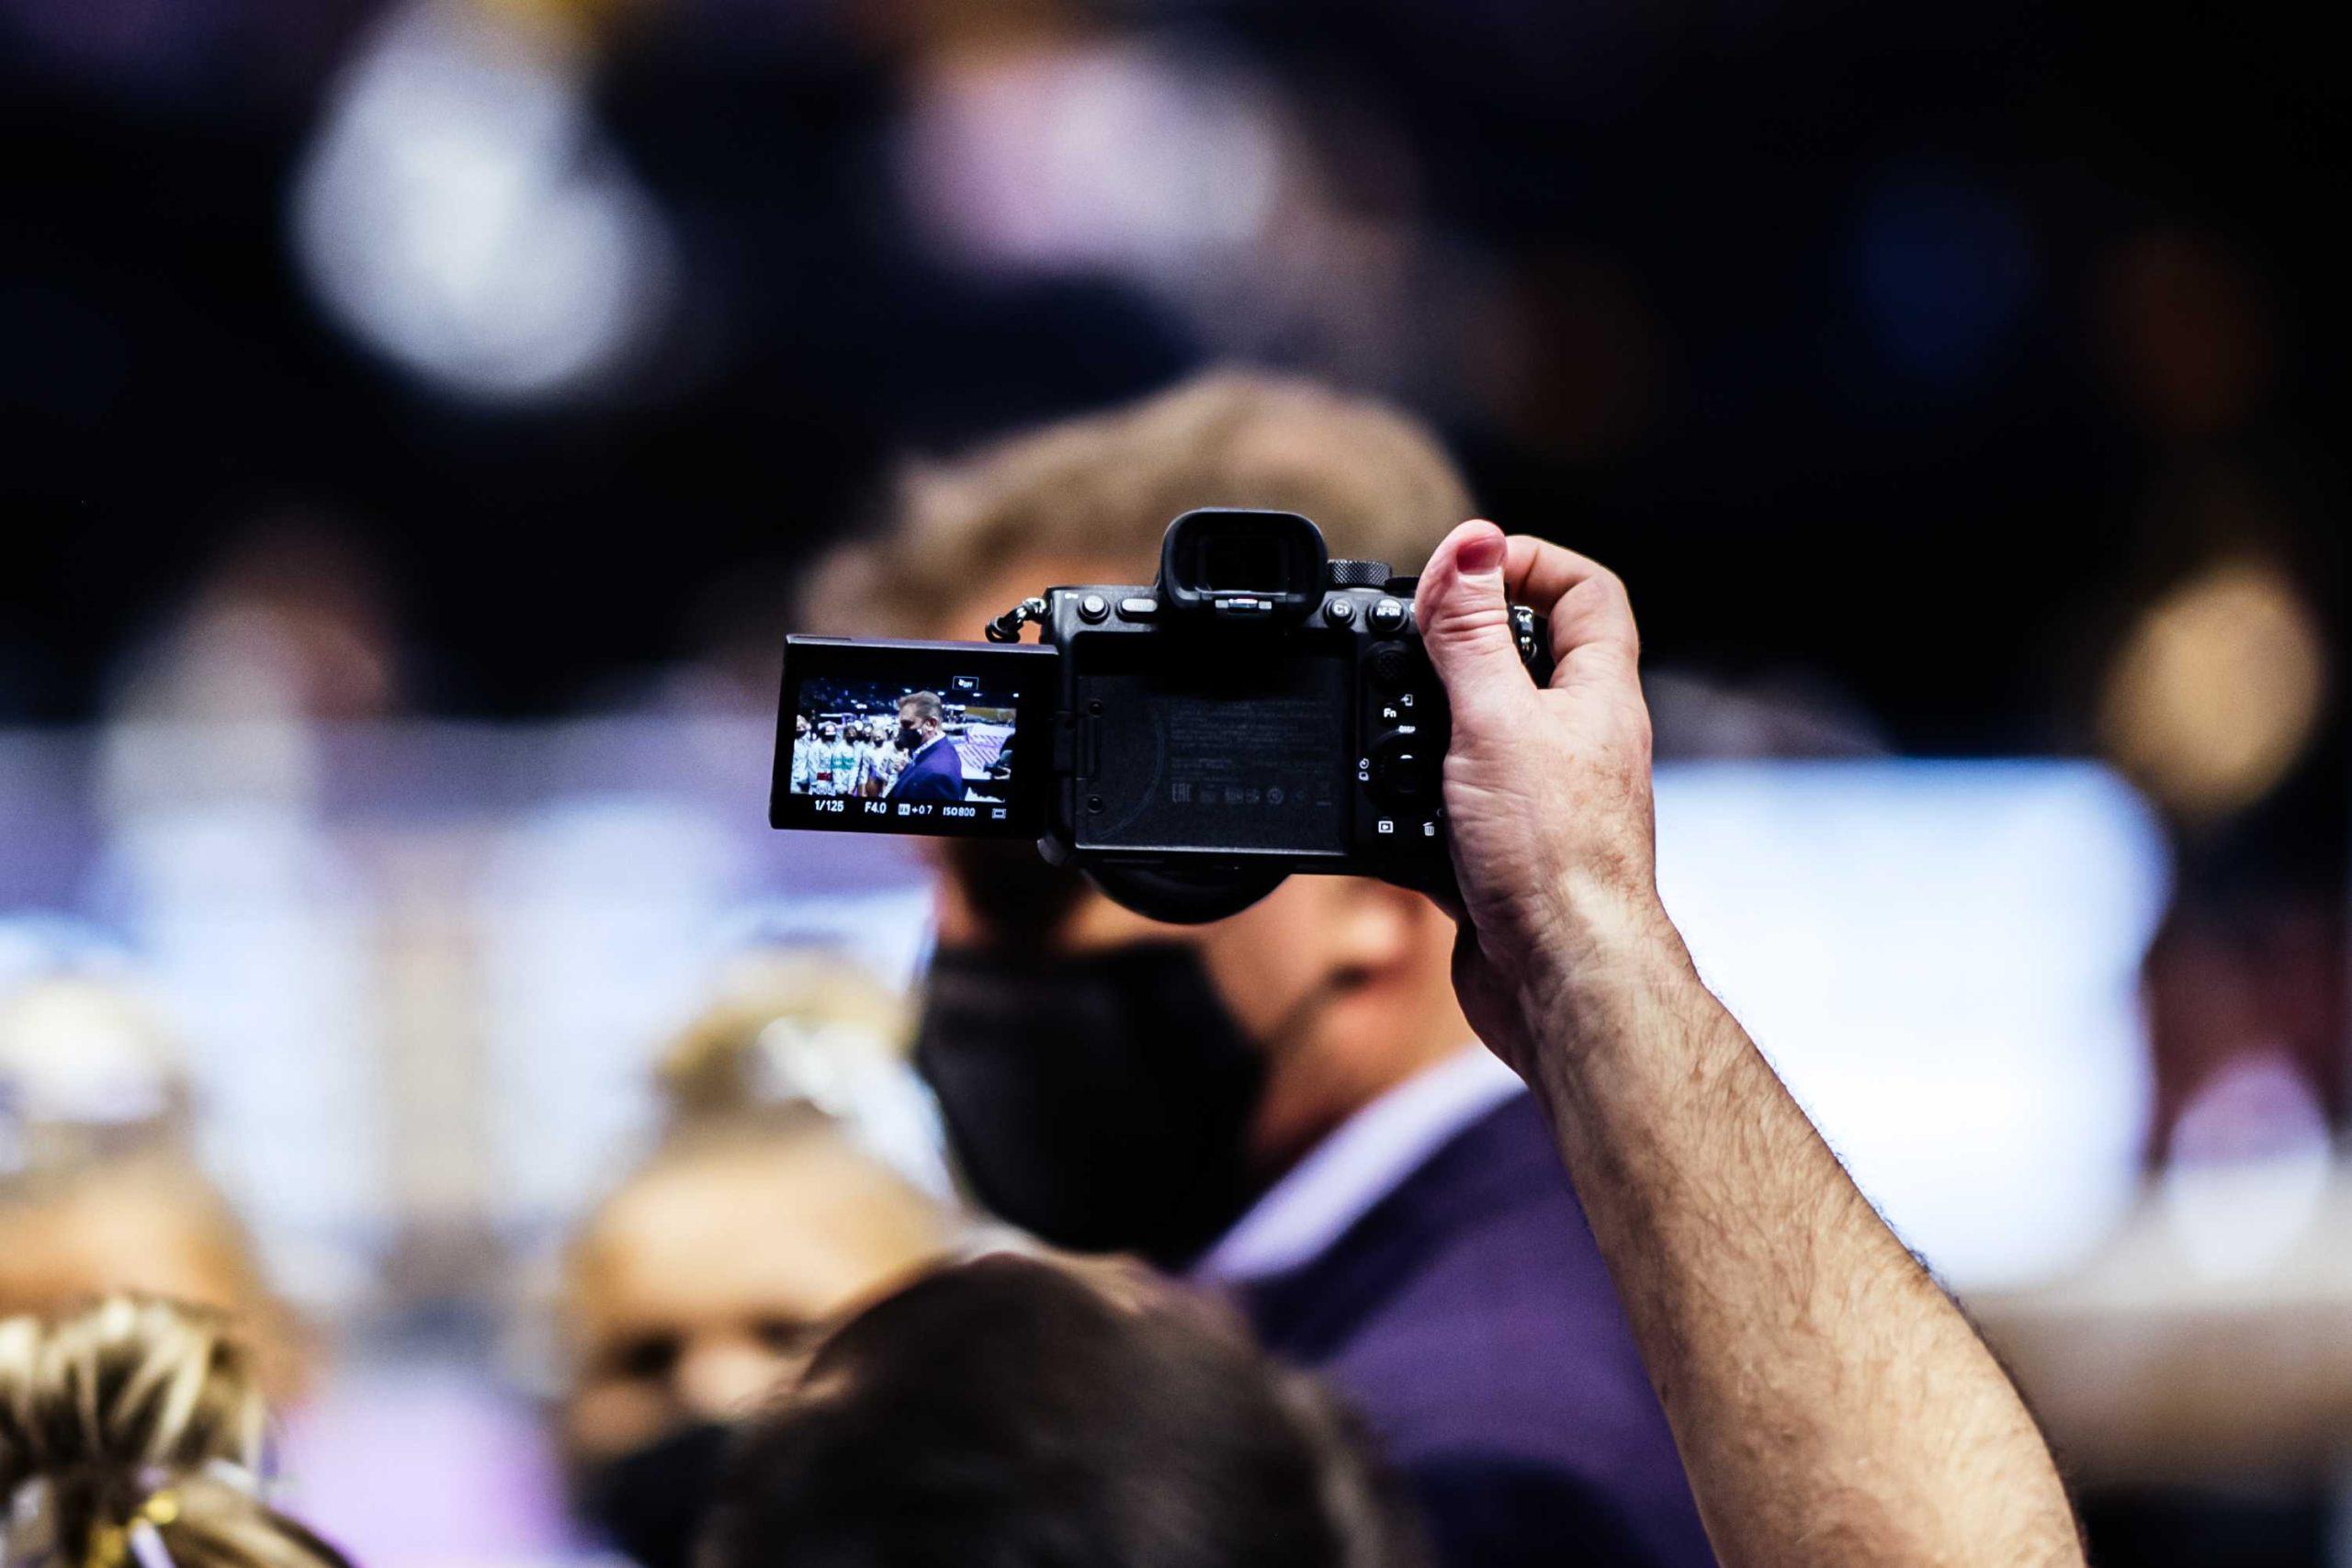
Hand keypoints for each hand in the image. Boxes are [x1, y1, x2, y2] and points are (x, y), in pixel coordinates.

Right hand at [1412, 520, 1672, 1072]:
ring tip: (1385, 719)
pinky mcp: (1502, 856)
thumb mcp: (1495, 718)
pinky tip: (1382, 811)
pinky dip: (1410, 807)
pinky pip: (1451, 809)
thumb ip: (1472, 633)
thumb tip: (1470, 541)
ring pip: (1482, 734)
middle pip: (1527, 657)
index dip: (1529, 562)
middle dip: (1460, 641)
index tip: (1463, 568)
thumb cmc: (1554, 857)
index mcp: (1595, 694)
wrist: (1562, 981)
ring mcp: (1541, 801)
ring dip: (1428, 725)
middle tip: (1404, 638)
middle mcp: (1577, 742)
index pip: (1586, 592)